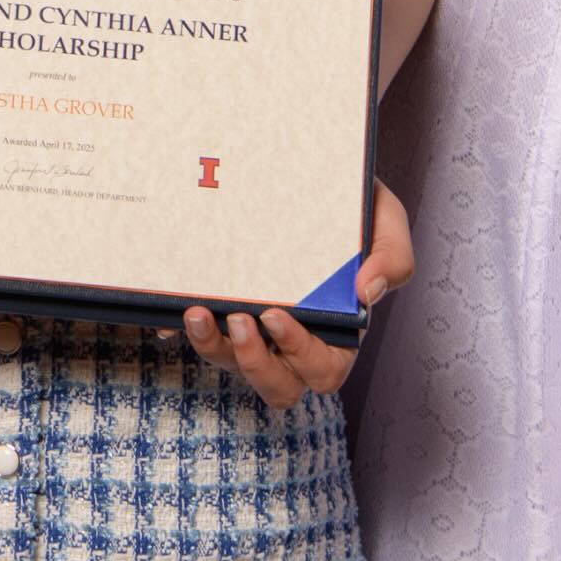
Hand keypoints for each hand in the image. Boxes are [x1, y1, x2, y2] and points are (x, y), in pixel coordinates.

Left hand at [183, 181, 411, 410]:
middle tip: (238, 320)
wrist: (315, 173)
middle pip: (277, 386)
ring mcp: (256, 330)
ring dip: (211, 347)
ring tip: (195, 313)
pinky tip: (168, 317)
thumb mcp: (385, 221)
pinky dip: (179, 333)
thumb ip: (392, 257)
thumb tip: (367, 292)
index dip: (299, 353)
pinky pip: (200, 337)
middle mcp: (294, 342)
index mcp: (338, 332)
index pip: (322, 368)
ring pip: (232, 364)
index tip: (275, 314)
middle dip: (253, 362)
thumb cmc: (354, 208)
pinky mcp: (221, 312)